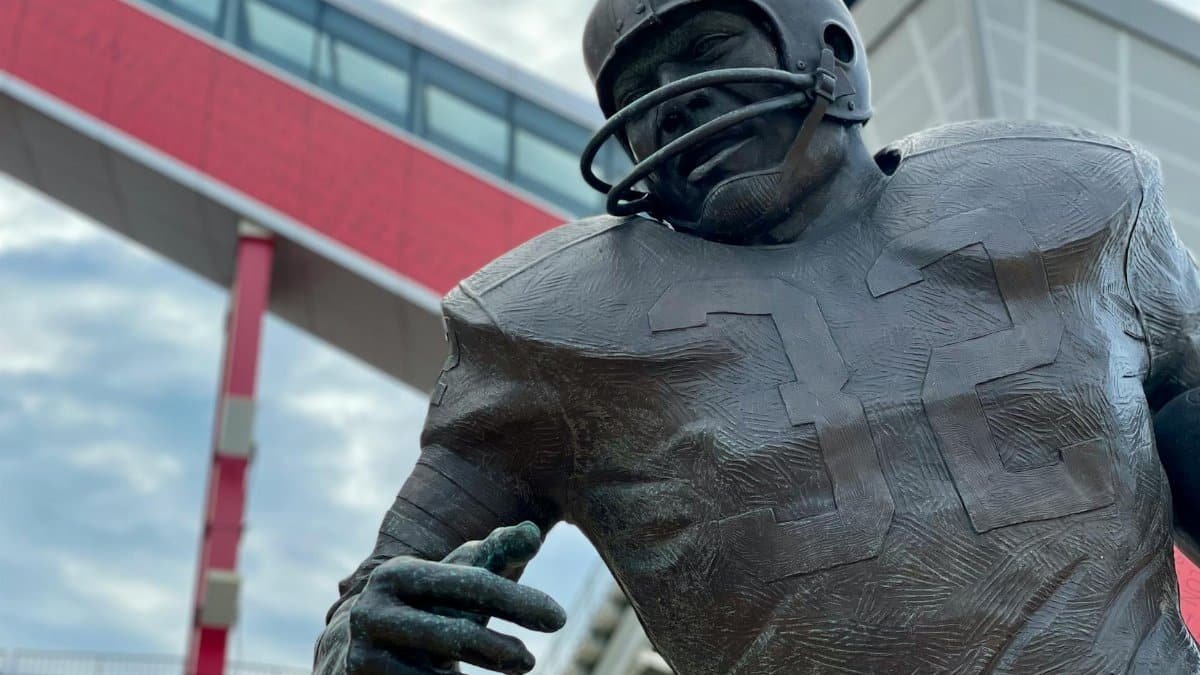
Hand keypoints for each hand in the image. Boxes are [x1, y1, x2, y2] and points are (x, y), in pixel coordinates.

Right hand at [346, 522, 566, 673]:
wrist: (361, 652)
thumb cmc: (428, 608)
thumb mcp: (457, 580)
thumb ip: (495, 554)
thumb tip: (532, 533)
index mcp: (398, 574)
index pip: (469, 583)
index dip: (516, 600)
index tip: (559, 618)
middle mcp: (373, 611)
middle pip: (453, 634)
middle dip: (499, 649)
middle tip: (530, 661)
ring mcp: (364, 654)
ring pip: (436, 674)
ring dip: (483, 673)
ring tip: (516, 670)